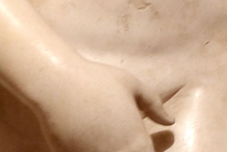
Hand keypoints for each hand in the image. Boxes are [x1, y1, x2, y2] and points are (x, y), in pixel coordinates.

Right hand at [32, 57, 173, 151]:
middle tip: (119, 134)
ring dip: (111, 151)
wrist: (57, 85)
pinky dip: (91, 151)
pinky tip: (89, 141)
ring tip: (104, 135)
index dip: (149, 151)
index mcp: (137, 144)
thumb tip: (169, 121)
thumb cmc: (97, 81)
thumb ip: (154, 106)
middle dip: (130, 151)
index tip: (145, 144)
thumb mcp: (133, 86)